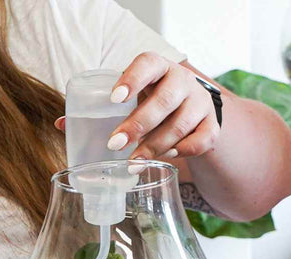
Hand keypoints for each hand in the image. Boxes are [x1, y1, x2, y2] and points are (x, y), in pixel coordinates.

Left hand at [106, 53, 220, 160]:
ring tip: (135, 161)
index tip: (114, 99)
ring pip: (180, 125)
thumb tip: (79, 128)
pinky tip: (167, 155)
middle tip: (116, 144)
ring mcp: (201, 101)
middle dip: (138, 125)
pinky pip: (202, 140)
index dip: (132, 80)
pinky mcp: (212, 122)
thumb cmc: (154, 97)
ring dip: (155, 146)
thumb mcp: (138, 91)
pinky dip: (183, 150)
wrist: (189, 104)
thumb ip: (116, 103)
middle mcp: (183, 80)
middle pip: (163, 101)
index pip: (148, 64)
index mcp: (160, 66)